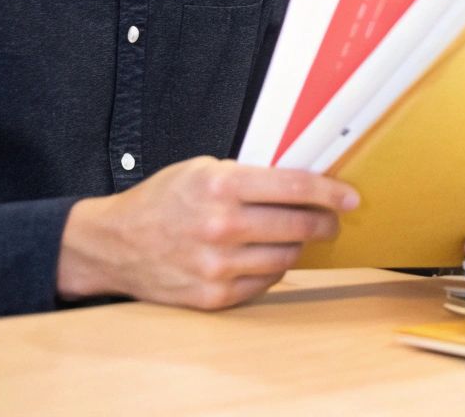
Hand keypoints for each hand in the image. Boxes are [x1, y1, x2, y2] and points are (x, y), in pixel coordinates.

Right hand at [56, 157, 358, 309]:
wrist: (114, 244)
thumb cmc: (162, 200)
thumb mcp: (201, 170)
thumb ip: (248, 175)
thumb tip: (301, 182)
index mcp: (220, 185)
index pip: (293, 187)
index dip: (329, 192)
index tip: (349, 197)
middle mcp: (221, 226)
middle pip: (298, 225)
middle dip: (325, 222)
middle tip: (332, 220)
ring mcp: (217, 265)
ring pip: (286, 257)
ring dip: (298, 245)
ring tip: (294, 235)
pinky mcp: (214, 295)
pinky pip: (265, 283)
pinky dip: (273, 269)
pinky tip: (265, 256)